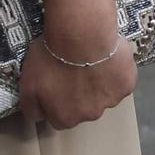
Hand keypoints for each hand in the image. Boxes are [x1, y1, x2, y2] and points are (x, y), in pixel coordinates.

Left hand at [18, 0, 137, 129]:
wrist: (82, 36)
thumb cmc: (52, 58)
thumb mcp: (28, 84)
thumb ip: (31, 107)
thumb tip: (38, 117)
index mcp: (65, 118)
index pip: (61, 117)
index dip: (60, 100)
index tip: (59, 83)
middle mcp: (90, 115)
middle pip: (85, 108)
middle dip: (81, 94)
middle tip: (76, 70)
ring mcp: (111, 100)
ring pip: (105, 95)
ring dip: (100, 83)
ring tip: (93, 61)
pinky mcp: (127, 84)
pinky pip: (121, 81)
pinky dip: (116, 72)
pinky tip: (108, 57)